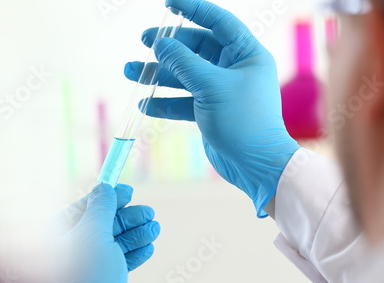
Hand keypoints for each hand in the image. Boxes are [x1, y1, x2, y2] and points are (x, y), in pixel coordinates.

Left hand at [48, 184, 158, 282]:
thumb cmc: (85, 277)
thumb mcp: (92, 233)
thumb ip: (100, 208)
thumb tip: (104, 188)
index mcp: (60, 235)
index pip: (84, 207)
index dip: (107, 197)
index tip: (129, 191)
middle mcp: (73, 249)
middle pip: (103, 223)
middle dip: (127, 217)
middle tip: (148, 212)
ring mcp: (89, 265)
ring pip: (115, 242)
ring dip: (136, 233)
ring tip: (154, 227)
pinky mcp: (105, 280)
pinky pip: (121, 260)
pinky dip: (135, 252)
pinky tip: (148, 247)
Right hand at [125, 0, 299, 216]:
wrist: (254, 164)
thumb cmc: (242, 120)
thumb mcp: (211, 86)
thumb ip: (183, 62)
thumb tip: (160, 44)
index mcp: (245, 54)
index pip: (218, 22)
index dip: (193, 9)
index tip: (168, 3)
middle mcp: (233, 69)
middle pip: (196, 49)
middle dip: (169, 46)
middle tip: (144, 41)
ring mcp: (220, 91)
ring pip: (185, 76)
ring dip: (159, 75)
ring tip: (131, 71)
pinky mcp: (209, 112)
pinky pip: (183, 101)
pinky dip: (165, 102)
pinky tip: (145, 104)